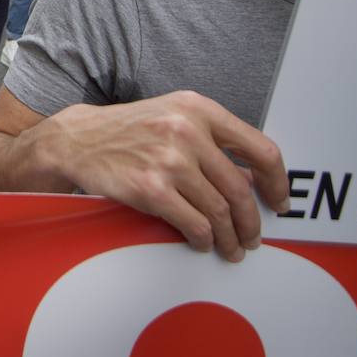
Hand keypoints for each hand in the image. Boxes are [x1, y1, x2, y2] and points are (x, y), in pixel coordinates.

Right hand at [42, 91, 288, 261]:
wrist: (78, 139)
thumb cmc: (128, 130)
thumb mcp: (173, 117)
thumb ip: (212, 140)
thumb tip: (252, 179)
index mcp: (198, 109)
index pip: (260, 148)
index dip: (277, 182)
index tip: (279, 200)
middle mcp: (186, 131)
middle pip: (240, 188)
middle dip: (252, 221)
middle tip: (252, 236)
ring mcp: (168, 160)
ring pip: (220, 211)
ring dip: (231, 237)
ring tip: (231, 247)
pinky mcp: (151, 189)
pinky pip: (195, 224)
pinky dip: (205, 239)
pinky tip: (204, 242)